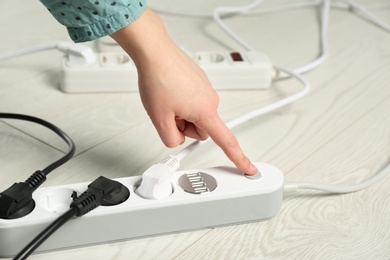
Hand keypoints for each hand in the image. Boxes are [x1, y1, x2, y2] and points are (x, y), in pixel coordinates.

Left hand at [111, 8, 257, 174]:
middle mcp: (211, 100)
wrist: (154, 52)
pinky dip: (182, 103)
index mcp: (205, 111)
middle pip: (202, 129)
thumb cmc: (158, 78)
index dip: (238, 158)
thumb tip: (177, 141)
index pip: (226, 141)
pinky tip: (170, 92)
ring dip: (182, 114)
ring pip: (196, 115)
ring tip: (168, 101)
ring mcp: (206, 90)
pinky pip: (193, 102)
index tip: (249, 167)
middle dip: (185, 127)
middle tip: (169, 115)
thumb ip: (171, 139)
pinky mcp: (200, 83)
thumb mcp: (159, 119)